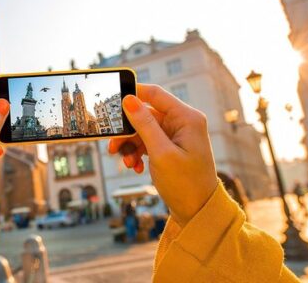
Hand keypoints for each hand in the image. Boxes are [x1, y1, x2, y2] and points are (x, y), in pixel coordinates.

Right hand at [109, 84, 217, 225]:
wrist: (198, 212)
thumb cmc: (186, 184)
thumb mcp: (161, 153)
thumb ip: (144, 124)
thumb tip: (129, 100)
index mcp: (187, 118)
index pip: (155, 94)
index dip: (132, 93)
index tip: (110, 100)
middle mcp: (182, 122)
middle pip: (145, 114)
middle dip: (127, 131)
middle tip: (113, 145)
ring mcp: (176, 135)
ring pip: (142, 130)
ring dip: (130, 145)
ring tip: (127, 162)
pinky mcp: (170, 147)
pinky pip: (147, 142)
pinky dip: (137, 153)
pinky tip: (136, 167)